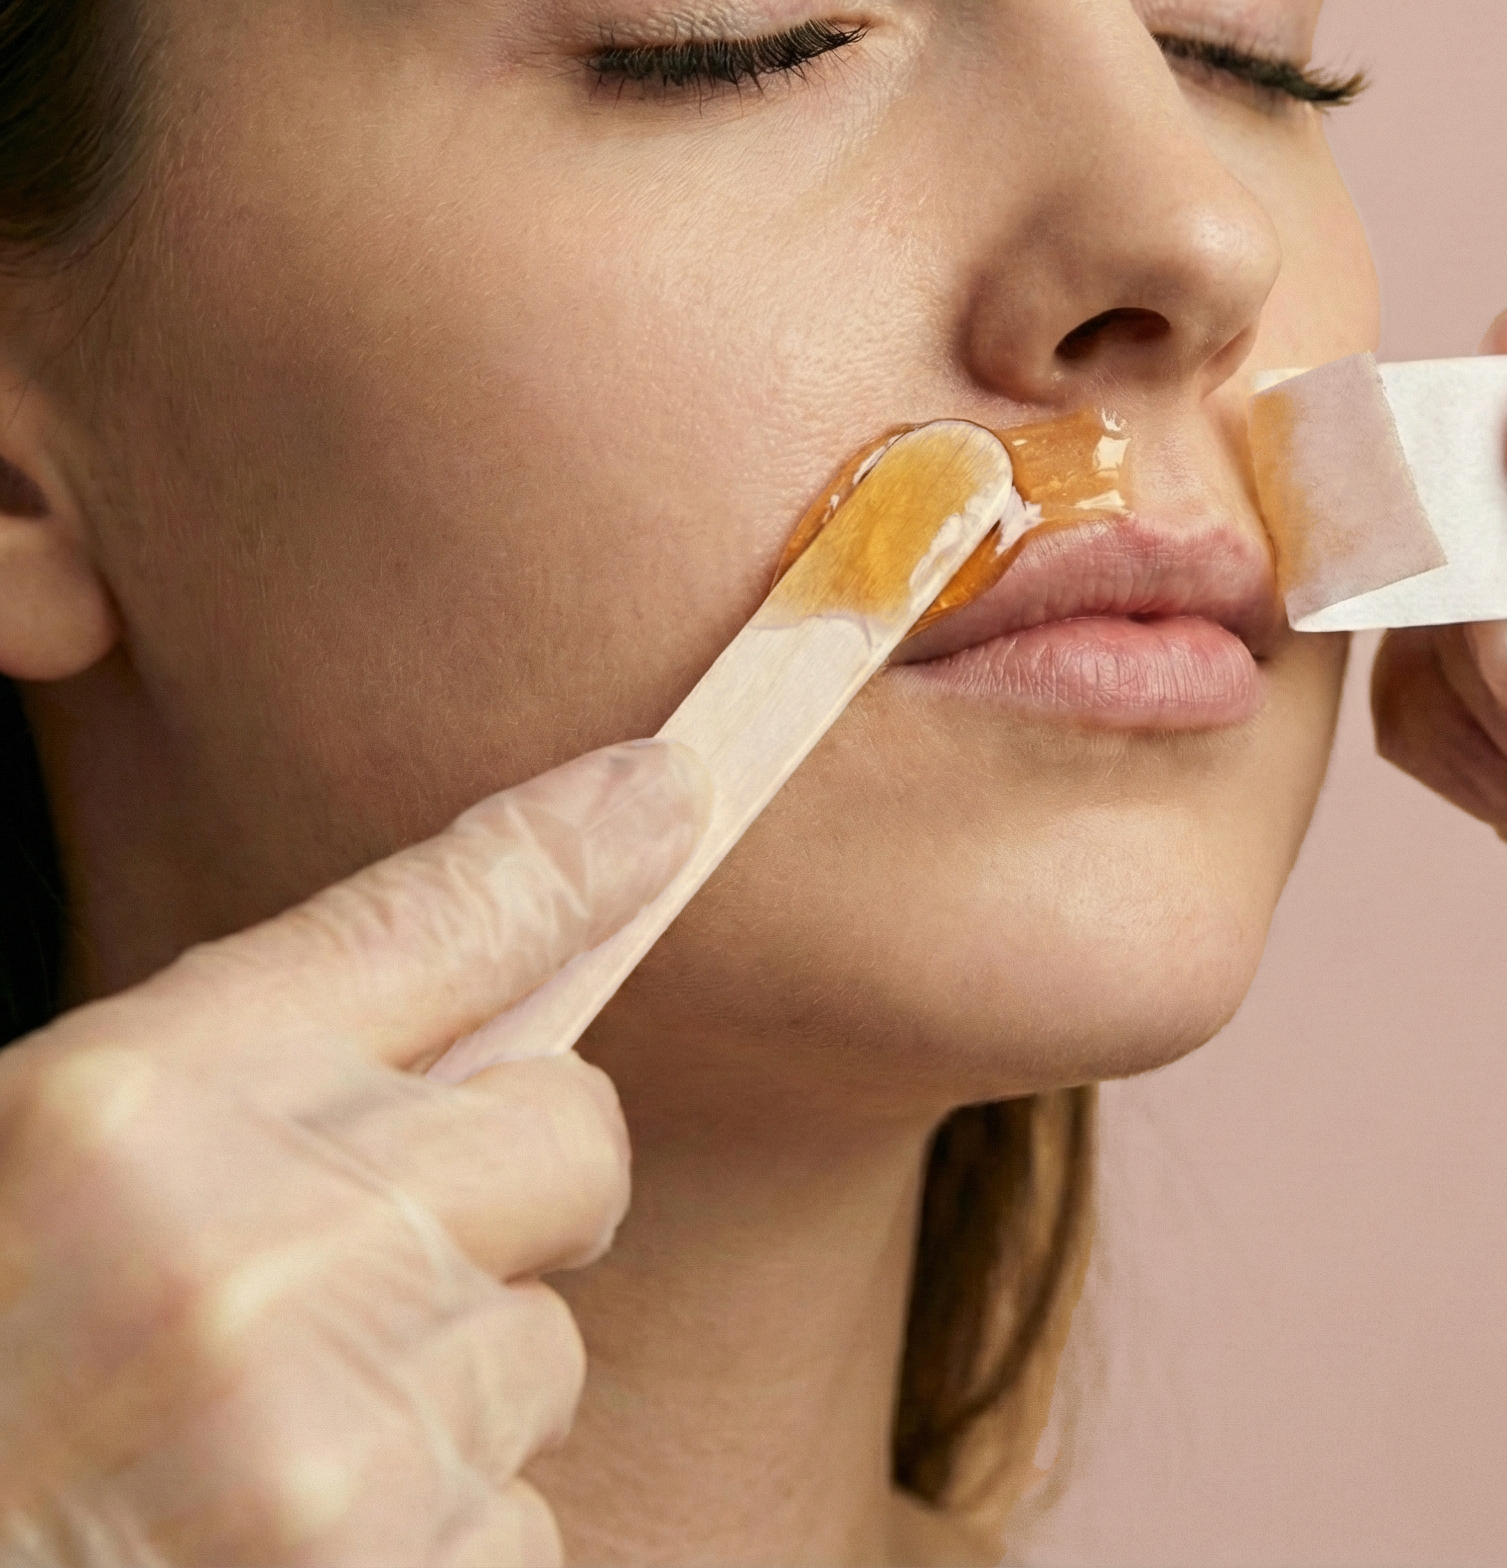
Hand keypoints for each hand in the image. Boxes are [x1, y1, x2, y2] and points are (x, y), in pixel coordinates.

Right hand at [0, 737, 707, 1564]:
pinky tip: (288, 1558)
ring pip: (540, 1358)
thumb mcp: (56, 1162)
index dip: (568, 856)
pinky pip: (520, 1529)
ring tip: (264, 1456)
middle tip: (357, 1284)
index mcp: (132, 1111)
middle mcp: (249, 1253)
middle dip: (507, 1205)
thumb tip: (476, 996)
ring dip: (445, 1409)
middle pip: (567, 1141)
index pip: (425, 921)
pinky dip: (436, 1552)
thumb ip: (248, 1072)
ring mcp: (331, 1438)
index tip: (667, 794)